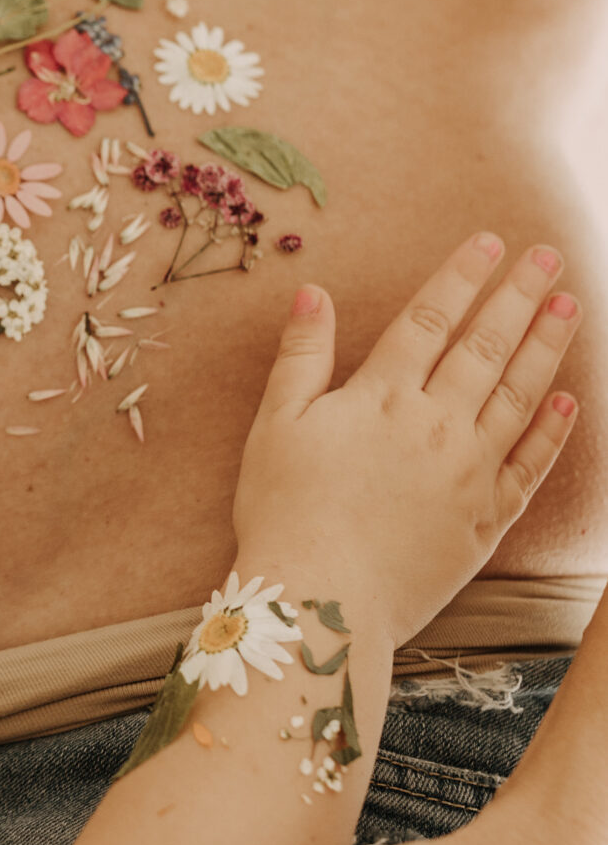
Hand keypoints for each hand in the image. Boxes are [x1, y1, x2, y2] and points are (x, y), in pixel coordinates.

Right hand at [231, 233, 579, 645]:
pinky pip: (529, 467)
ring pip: (518, 396)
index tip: (489, 240)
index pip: (430, 318)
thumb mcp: (276, 426)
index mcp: (381, 397)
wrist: (320, 605)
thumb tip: (314, 292)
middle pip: (485, 346)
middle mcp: (435, 425)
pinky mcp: (485, 519)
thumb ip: (302, 357)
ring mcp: (468, 472)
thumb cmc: (284, 514)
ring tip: (569, 304)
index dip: (461, 275)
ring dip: (545, 346)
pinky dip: (551, 433)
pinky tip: (567, 401)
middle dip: (518, 295)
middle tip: (548, 256)